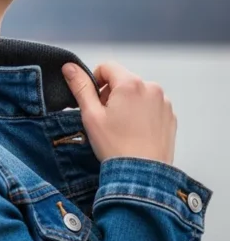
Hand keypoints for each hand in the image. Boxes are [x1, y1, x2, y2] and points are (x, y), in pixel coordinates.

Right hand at [62, 61, 176, 164]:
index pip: (107, 67)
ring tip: (122, 126)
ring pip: (137, 93)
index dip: (95, 81)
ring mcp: (163, 102)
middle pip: (123, 80)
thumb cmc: (116, 146)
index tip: (94, 100)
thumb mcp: (91, 114)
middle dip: (111, 93)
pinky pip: (151, 105)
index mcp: (130, 84)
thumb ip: (80, 86)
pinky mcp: (170, 116)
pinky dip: (141, 113)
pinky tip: (135, 131)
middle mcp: (151, 88)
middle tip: (106, 117)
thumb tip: (69, 67)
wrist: (142, 173)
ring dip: (127, 103)